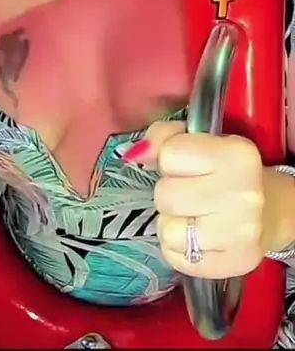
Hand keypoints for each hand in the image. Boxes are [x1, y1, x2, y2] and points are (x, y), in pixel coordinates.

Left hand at [125, 121, 264, 278]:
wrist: (269, 211)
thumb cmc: (225, 172)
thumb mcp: (200, 142)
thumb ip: (164, 138)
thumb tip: (136, 153)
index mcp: (238, 154)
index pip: (170, 154)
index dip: (170, 159)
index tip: (187, 164)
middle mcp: (244, 194)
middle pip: (165, 195)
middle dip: (169, 193)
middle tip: (189, 192)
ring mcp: (241, 234)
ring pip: (167, 230)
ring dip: (172, 223)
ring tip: (193, 216)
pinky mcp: (235, 265)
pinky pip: (176, 258)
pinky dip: (179, 249)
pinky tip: (198, 238)